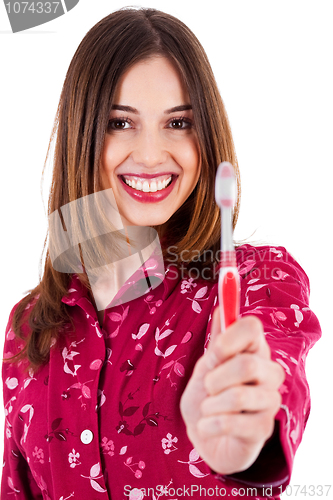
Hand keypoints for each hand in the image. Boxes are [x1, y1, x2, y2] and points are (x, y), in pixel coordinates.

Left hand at [180, 309, 284, 474]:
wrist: (205, 433)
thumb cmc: (208, 394)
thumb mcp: (206, 365)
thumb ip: (216, 341)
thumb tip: (221, 309)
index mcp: (254, 350)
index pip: (253, 327)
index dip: (229, 338)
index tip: (213, 353)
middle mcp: (269, 372)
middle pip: (247, 364)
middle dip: (215, 378)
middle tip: (208, 387)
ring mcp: (270, 402)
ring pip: (238, 396)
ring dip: (210, 404)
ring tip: (207, 409)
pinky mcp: (264, 430)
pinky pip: (232, 423)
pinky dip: (209, 424)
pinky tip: (207, 425)